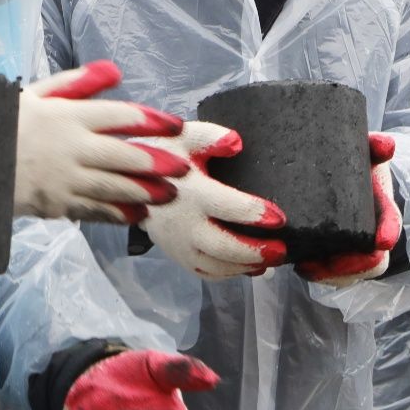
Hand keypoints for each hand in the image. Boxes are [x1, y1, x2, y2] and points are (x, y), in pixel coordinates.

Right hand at [16, 62, 192, 223]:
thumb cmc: (4, 122)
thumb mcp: (37, 93)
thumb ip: (78, 83)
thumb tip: (114, 71)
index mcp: (69, 115)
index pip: (121, 116)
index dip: (152, 121)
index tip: (175, 124)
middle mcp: (72, 147)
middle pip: (125, 155)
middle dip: (158, 162)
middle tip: (182, 168)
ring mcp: (65, 180)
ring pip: (115, 187)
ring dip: (145, 191)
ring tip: (169, 194)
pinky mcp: (56, 205)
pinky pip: (94, 211)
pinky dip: (118, 214)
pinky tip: (137, 215)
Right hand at [138, 122, 288, 278]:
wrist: (128, 180)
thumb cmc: (164, 156)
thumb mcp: (183, 136)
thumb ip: (210, 136)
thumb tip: (236, 143)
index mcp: (191, 193)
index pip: (227, 208)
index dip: (255, 214)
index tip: (279, 218)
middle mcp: (183, 224)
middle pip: (224, 248)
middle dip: (256, 251)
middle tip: (281, 249)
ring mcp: (178, 245)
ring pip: (216, 266)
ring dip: (245, 266)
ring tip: (270, 260)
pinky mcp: (177, 255)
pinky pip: (205, 272)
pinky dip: (229, 274)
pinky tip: (250, 267)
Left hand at [297, 132, 400, 286]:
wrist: (336, 180)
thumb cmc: (355, 168)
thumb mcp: (364, 155)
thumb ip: (373, 146)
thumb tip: (386, 145)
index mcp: (382, 209)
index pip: (392, 223)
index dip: (390, 231)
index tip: (383, 240)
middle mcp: (372, 237)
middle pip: (373, 262)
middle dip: (356, 266)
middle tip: (333, 261)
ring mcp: (353, 251)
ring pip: (349, 274)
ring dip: (330, 274)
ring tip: (308, 265)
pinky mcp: (333, 259)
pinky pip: (329, 276)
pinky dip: (316, 273)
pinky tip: (300, 264)